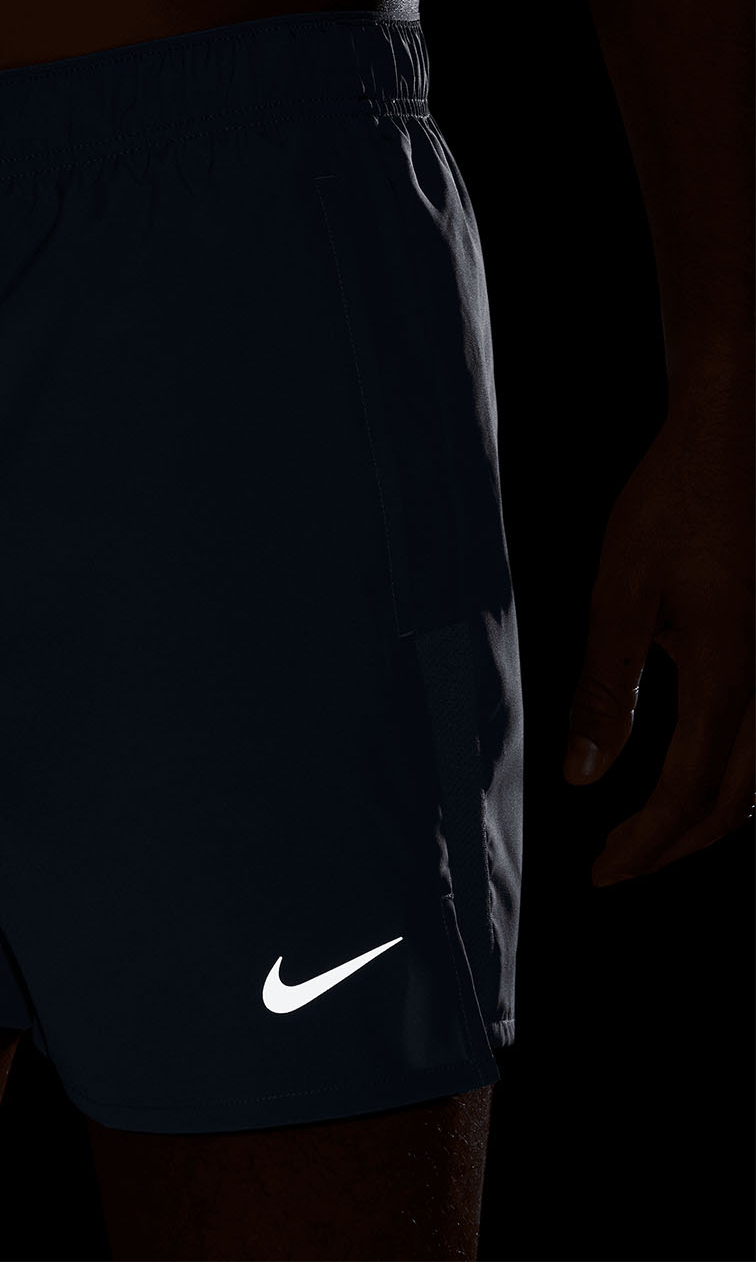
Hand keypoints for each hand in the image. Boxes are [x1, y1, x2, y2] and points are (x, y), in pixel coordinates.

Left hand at [562, 406, 754, 885]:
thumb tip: (585, 774)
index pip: (688, 791)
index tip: (601, 875)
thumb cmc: (665, 509)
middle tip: (613, 872)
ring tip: (641, 841)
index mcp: (725, 674)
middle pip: (731, 801)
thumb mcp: (617, 594)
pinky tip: (678, 778)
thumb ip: (604, 687)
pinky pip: (754, 743)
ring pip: (752, 778)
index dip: (645, 843)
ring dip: (698, 820)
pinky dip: (718, 782)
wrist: (721, 447)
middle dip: (671, 847)